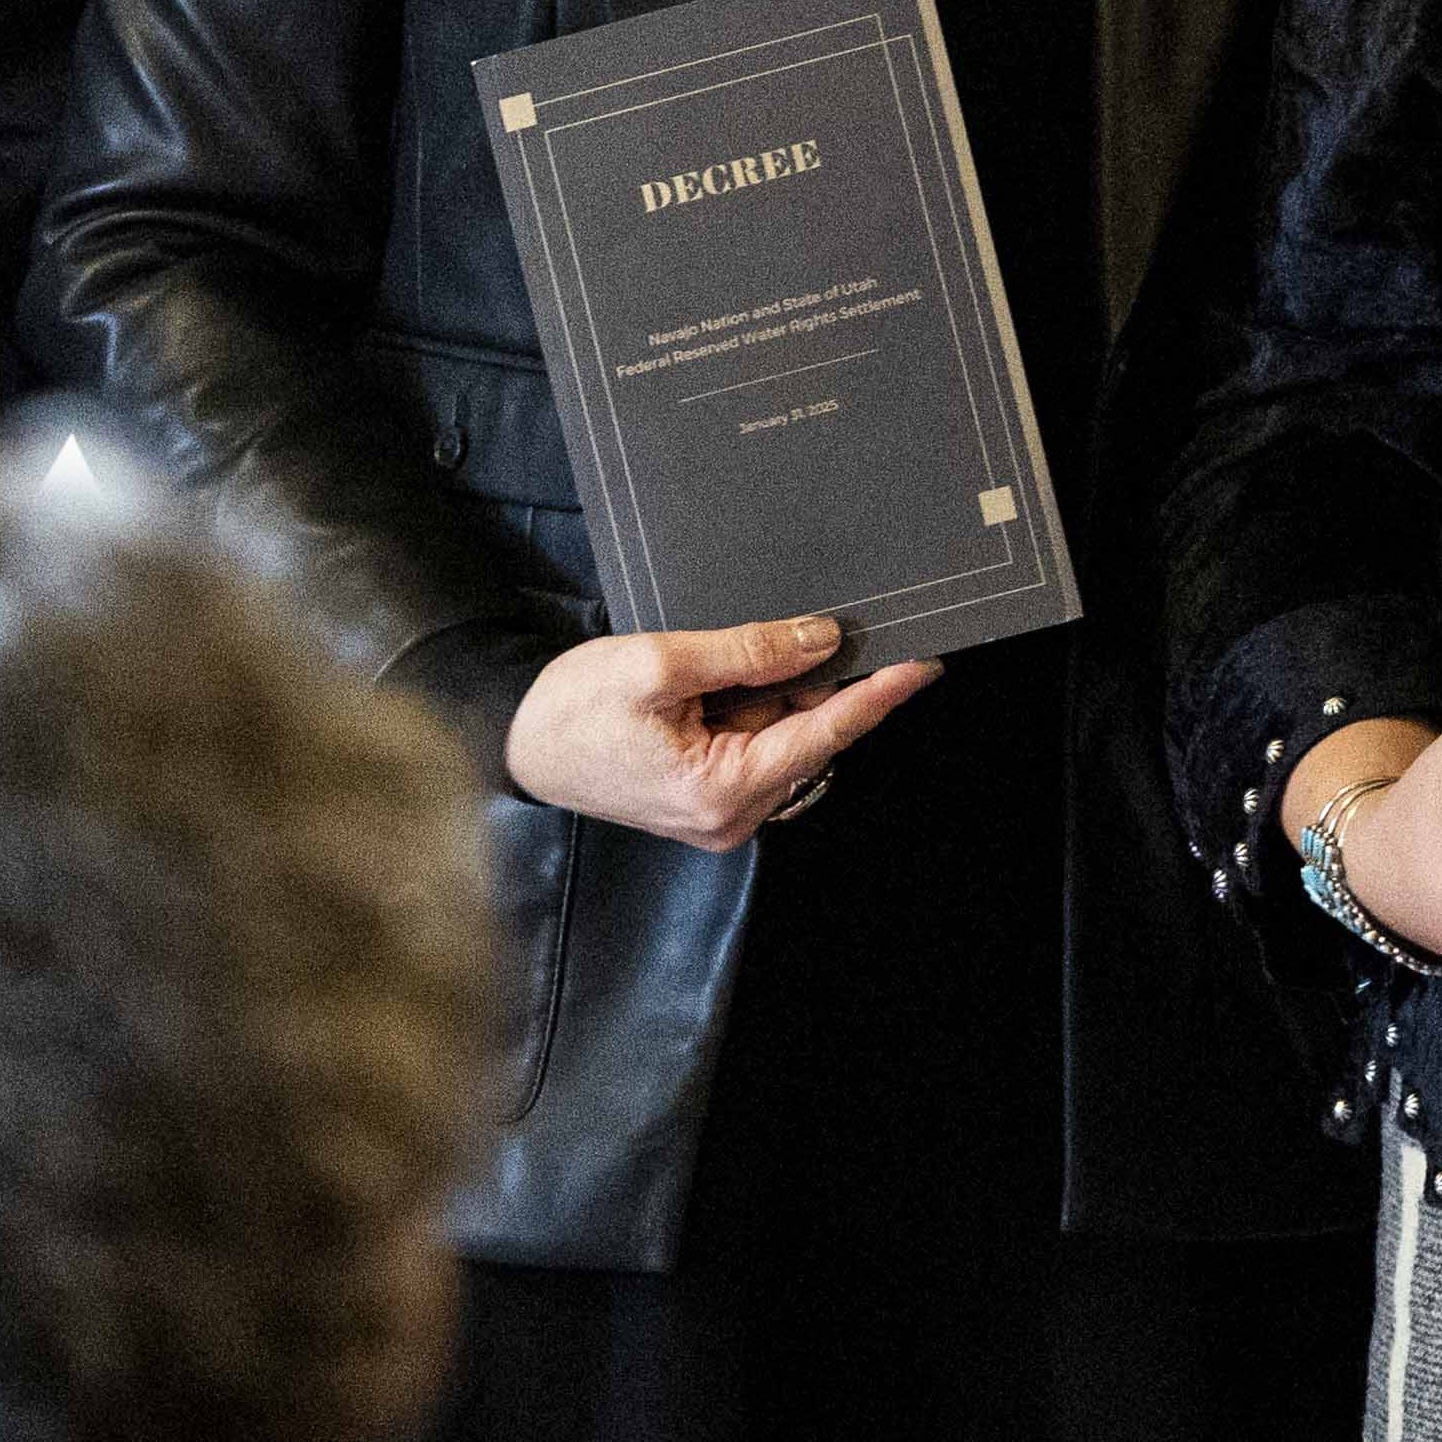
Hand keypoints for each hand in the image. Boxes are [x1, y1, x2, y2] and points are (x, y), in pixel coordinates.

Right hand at [503, 616, 935, 847]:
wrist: (516, 740)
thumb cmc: (574, 709)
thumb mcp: (659, 664)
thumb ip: (748, 653)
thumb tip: (822, 640)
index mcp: (724, 792)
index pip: (825, 734)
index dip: (878, 695)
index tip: (925, 663)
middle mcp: (733, 815)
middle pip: (808, 734)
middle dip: (814, 681)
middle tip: (807, 626)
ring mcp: (722, 811)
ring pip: (784, 735)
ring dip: (776, 690)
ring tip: (722, 659)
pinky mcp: (709, 797)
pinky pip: (756, 742)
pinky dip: (753, 703)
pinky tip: (719, 677)